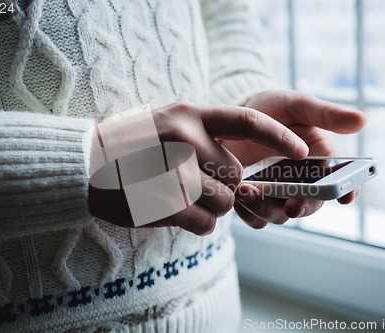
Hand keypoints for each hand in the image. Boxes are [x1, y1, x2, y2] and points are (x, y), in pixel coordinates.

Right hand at [89, 102, 308, 234]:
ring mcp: (174, 171)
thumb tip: (240, 177)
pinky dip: (197, 222)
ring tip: (177, 196)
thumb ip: (204, 141)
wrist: (83, 164)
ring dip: (209, 206)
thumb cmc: (131, 146)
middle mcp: (185, 137)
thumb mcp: (168, 124)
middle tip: (193, 184)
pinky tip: (171, 210)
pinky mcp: (166, 203)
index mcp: (189, 114)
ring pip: (224, 202)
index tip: (301, 151)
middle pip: (235, 175)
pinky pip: (207, 223)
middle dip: (225, 187)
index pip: (247, 119)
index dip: (278, 137)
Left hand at [221, 90, 366, 228]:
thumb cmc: (272, 108)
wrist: (232, 116)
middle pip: (310, 204)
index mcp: (321, 160)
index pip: (341, 181)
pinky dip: (249, 213)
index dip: (347, 190)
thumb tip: (361, 120)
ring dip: (268, 209)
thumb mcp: (297, 105)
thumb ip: (325, 114)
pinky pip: (255, 218)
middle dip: (303, 207)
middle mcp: (302, 182)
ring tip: (249, 191)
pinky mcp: (254, 201)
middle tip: (292, 205)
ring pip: (281, 215)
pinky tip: (238, 196)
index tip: (345, 196)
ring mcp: (277, 194)